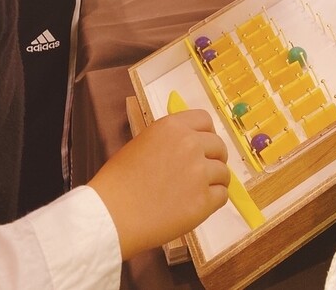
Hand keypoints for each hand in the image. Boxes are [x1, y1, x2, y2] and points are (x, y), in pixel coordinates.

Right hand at [89, 109, 229, 260]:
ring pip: (223, 172)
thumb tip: (190, 146)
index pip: (205, 119)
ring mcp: (199, 172)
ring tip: (198, 191)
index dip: (207, 133)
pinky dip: (214, 200)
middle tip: (203, 172)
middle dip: (214, 158)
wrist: (111, 215)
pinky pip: (222, 195)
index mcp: (172, 127)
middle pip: (219, 145)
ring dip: (215, 181)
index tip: (204, 145)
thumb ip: (169, 141)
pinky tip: (199, 205)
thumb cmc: (118, 181)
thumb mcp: (143, 144)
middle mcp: (190, 144)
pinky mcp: (203, 200)